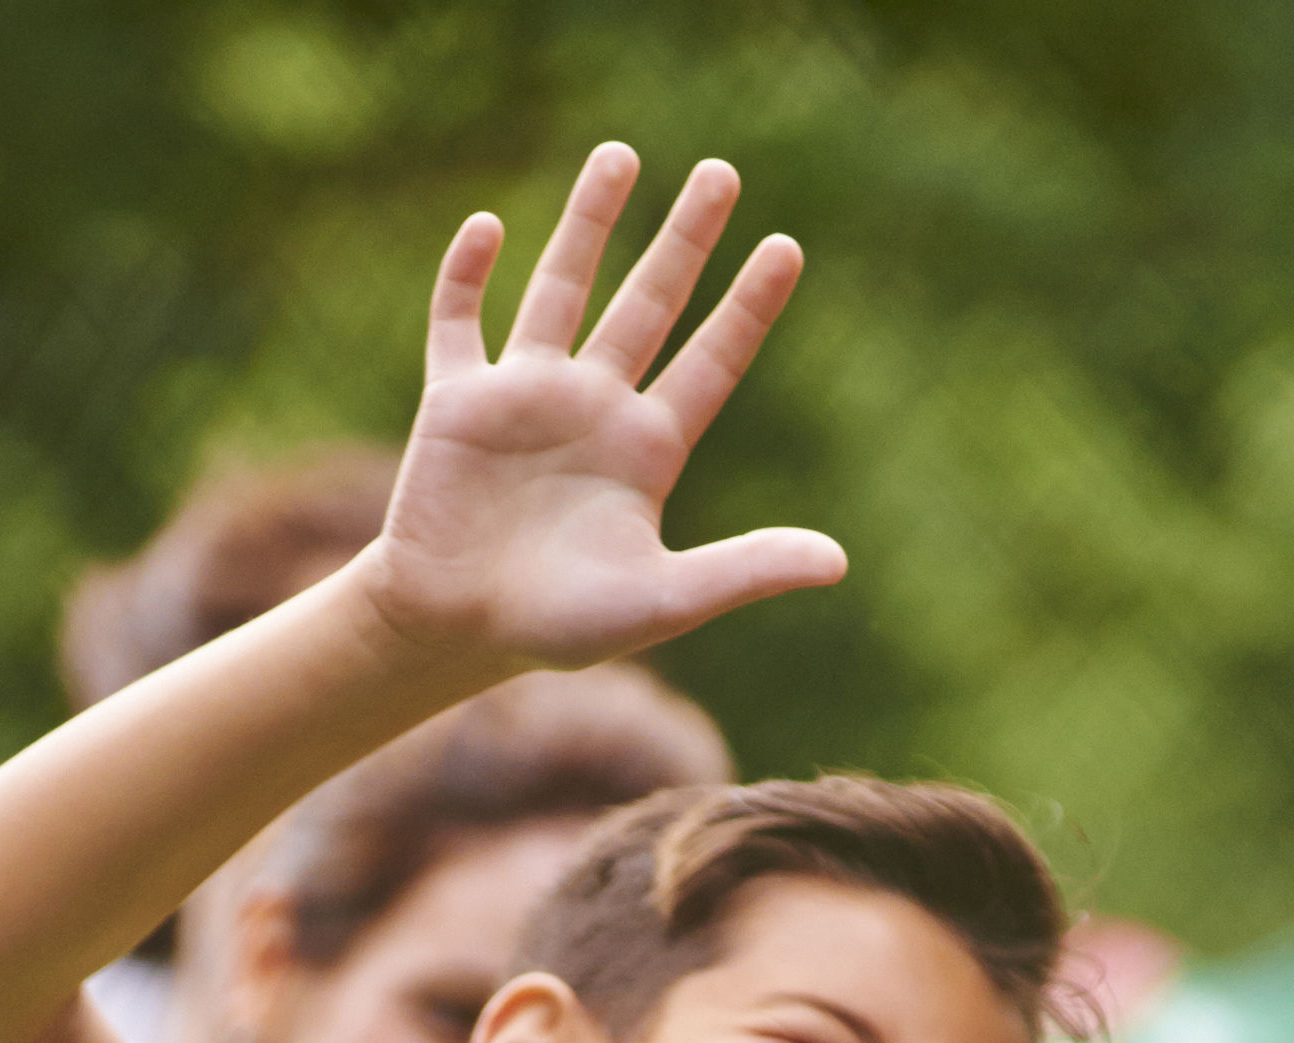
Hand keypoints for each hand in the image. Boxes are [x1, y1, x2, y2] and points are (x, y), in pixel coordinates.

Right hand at [357, 145, 846, 676]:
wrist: (455, 635)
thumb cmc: (559, 627)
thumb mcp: (665, 601)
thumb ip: (745, 571)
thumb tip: (838, 562)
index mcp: (649, 449)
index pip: (712, 362)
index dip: (749, 308)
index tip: (786, 248)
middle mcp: (594, 407)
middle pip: (649, 304)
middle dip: (684, 239)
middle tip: (723, 172)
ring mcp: (526, 396)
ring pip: (562, 289)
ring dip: (588, 224)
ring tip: (620, 155)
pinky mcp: (458, 401)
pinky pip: (460, 322)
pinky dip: (468, 275)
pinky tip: (489, 226)